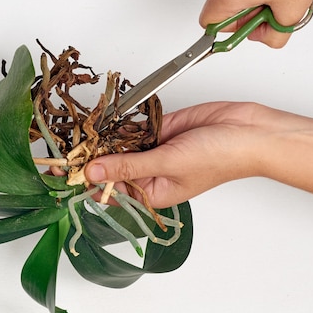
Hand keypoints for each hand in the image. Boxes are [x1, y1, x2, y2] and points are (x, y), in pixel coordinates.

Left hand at [85, 102, 312, 213]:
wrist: (249, 131)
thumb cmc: (220, 158)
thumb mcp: (166, 164)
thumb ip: (128, 166)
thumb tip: (93, 172)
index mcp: (151, 193)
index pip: (111, 190)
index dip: (88, 181)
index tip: (64, 171)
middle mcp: (150, 173)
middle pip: (112, 166)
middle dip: (91, 157)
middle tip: (63, 146)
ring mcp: (154, 148)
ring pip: (120, 145)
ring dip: (103, 139)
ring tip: (74, 132)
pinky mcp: (160, 127)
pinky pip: (134, 126)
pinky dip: (120, 123)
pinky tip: (100, 119)